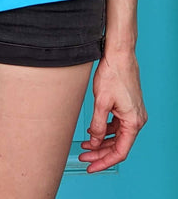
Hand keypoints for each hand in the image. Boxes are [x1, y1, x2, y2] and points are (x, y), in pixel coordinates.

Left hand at [79, 50, 146, 171]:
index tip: (91, 166)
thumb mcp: (101, 102)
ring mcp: (133, 112)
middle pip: (118, 145)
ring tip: (85, 145)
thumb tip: (94, 143)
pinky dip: (105, 130)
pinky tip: (92, 131)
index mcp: (133, 122)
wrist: (119, 54)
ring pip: (116, 135)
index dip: (104, 161)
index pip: (120, 152)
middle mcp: (136, 119)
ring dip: (101, 141)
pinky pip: (117, 125)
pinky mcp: (128, 106)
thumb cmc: (113, 74)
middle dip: (100, 152)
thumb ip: (97, 126)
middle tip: (83, 156)